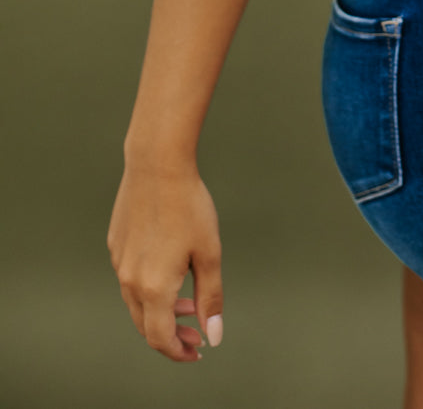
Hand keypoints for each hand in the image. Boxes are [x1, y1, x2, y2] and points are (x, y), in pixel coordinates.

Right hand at [107, 163, 223, 362]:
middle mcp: (129, 279)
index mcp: (154, 287)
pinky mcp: (115, 244)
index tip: (197, 351)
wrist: (157, 164)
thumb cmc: (189, 205)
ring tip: (187, 303)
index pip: (160, 338)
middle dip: (171, 335)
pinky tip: (169, 271)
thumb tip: (213, 335)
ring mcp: (119, 261)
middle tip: (196, 335)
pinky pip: (129, 278)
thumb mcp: (209, 253)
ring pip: (136, 302)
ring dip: (161, 310)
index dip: (178, 351)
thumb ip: (210, 298)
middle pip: (145, 325)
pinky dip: (149, 288)